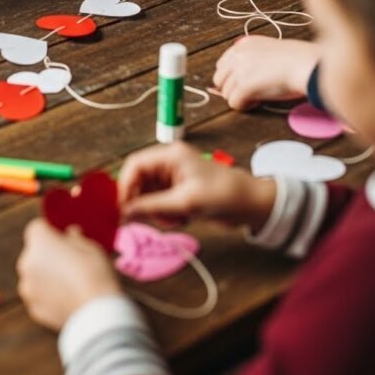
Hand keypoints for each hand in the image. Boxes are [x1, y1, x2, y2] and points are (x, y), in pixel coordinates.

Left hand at [17, 219, 121, 330]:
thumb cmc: (95, 273)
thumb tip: (70, 234)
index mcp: (40, 242)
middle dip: (47, 254)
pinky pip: (38, 296)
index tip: (63, 237)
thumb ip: (74, 238)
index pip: (37, 227)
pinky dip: (48, 296)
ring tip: (69, 283)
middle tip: (69, 261)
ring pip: (34, 276)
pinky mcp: (33, 309)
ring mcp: (27, 288)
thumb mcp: (90, 246)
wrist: (97, 312)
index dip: (50, 230)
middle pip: (33, 253)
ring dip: (45, 276)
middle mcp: (26, 263)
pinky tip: (67, 298)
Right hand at [118, 142, 275, 231]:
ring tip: (174, 219)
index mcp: (170, 155)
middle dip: (141, 202)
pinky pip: (159, 204)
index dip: (125, 186)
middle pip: (138, 181)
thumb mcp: (185, 202)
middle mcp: (168, 164)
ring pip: (147, 195)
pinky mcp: (178, 192)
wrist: (250, 204)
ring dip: (155, 211)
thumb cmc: (223, 194)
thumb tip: (124, 211)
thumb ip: (152, 206)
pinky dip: (164, 215)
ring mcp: (173, 178)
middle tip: (148, 219)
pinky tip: (181, 219)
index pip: (135, 165)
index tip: (123, 208)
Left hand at [213, 35, 320, 109]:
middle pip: (219, 79)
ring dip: (239, 98)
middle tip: (248, 93)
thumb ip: (252, 60)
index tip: (243, 83)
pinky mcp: (244, 85)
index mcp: (244, 44)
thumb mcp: (269, 51)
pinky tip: (256, 102)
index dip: (230, 77)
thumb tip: (238, 78)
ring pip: (225, 92)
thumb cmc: (295, 59)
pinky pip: (234, 102)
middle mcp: (238, 55)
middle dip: (231, 89)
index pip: (222, 64)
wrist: (304, 64)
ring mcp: (240, 70)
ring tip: (255, 98)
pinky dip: (243, 106)